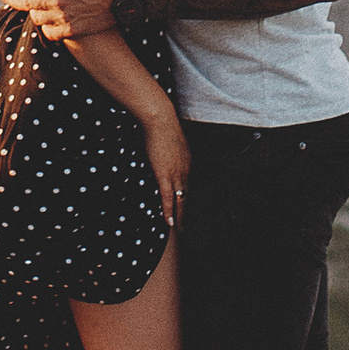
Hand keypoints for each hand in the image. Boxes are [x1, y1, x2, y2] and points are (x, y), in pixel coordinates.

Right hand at [140, 104, 189, 229]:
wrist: (160, 120)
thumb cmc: (162, 125)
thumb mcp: (170, 140)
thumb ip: (169, 150)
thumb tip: (164, 153)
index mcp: (187, 162)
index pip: (187, 184)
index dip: (185, 197)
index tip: (184, 206)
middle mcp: (185, 171)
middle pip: (187, 196)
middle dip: (185, 212)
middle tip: (184, 225)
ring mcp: (176, 174)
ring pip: (180, 201)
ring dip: (179, 217)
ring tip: (178, 229)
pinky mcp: (164, 175)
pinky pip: (168, 199)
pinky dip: (168, 212)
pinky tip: (168, 223)